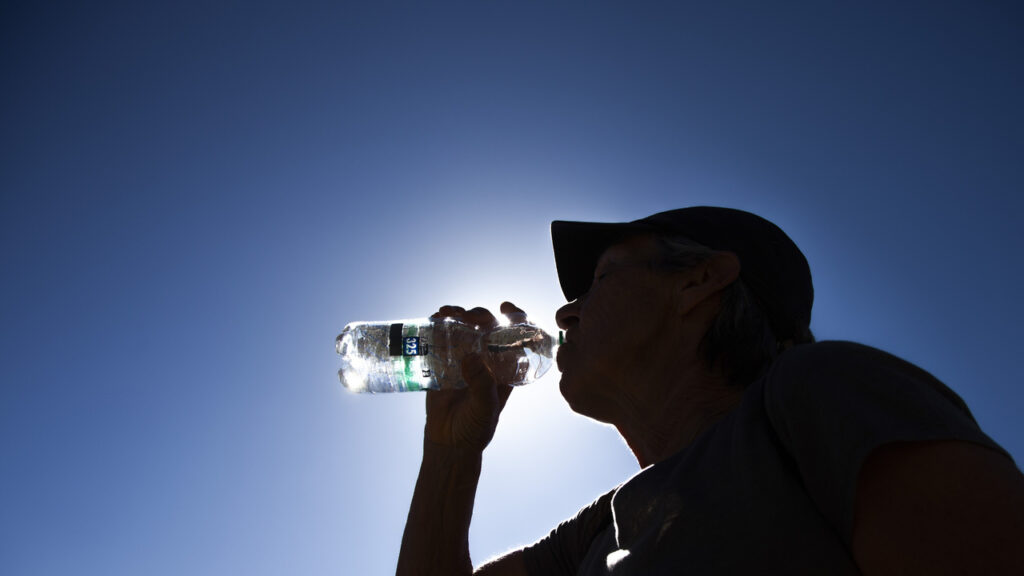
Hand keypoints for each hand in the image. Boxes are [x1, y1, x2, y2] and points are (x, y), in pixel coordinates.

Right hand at [423, 302, 528, 451]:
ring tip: (446, 313)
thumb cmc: (475, 428)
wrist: (448, 443)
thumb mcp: (485, 408)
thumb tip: (472, 356)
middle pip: (487, 327)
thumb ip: (481, 385)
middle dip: (478, 315)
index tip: (505, 307)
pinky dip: (438, 326)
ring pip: (464, 328)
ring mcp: (464, 358)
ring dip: (457, 316)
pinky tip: (433, 320)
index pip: (515, 337)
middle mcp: (486, 359)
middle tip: (466, 316)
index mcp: (505, 367)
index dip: (514, 318)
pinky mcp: (443, 362)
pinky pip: (442, 339)